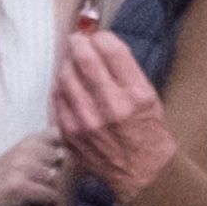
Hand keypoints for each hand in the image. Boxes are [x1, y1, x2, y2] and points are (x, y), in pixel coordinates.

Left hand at [54, 29, 178, 203]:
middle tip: (77, 40)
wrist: (140, 170)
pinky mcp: (69, 132)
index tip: (97, 36)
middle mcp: (110, 106)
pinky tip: (68, 85)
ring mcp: (86, 121)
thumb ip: (126, 71)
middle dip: (79, 44)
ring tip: (72, 62)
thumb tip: (100, 44)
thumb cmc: (147, 129)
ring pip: (65, 77)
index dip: (101, 37)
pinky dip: (61, 86)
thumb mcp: (149, 96)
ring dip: (67, 64)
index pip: (111, 51)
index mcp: (135, 94)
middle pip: (84, 60)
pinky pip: (57, 98)